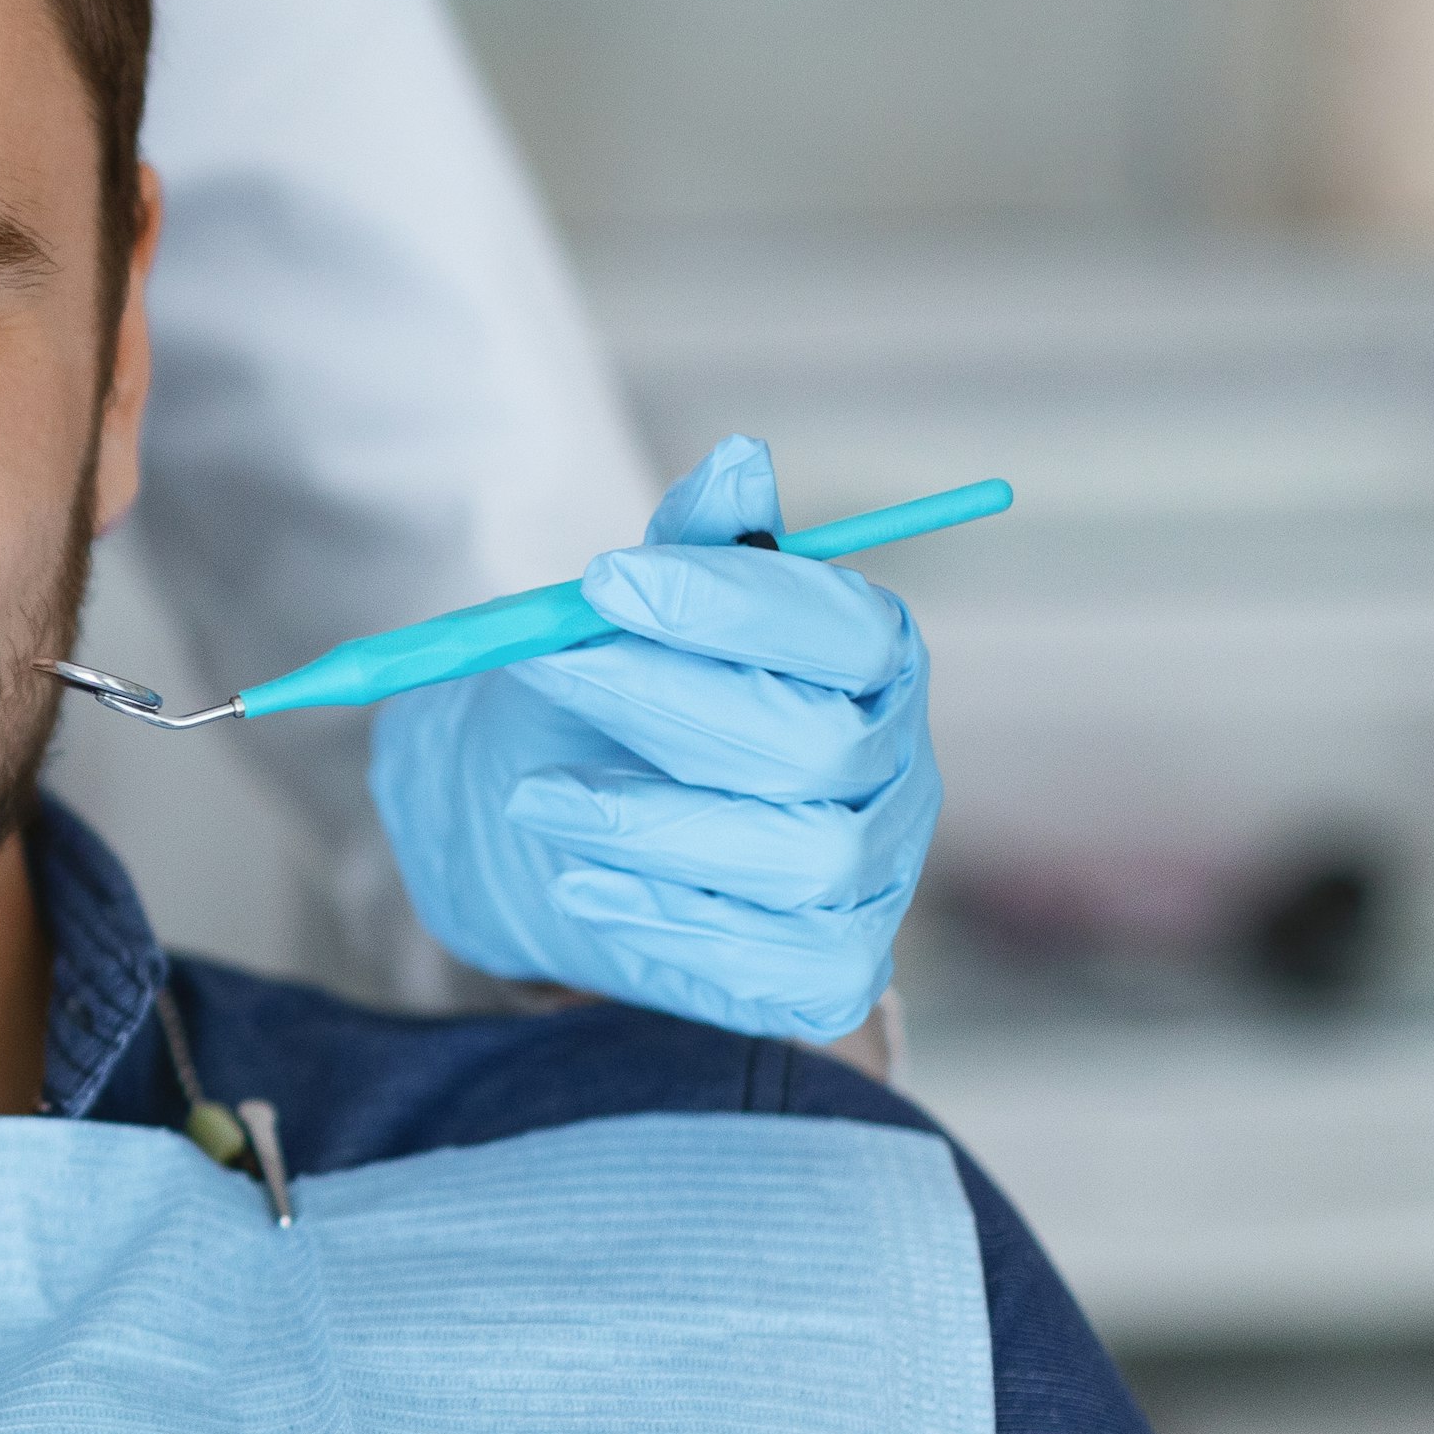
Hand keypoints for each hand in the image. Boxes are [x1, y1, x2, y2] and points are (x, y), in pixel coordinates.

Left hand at [368, 436, 938, 1042]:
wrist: (576, 840)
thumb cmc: (622, 708)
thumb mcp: (638, 619)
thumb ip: (694, 548)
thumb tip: (741, 461)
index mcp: (871, 661)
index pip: (846, 627)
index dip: (730, 606)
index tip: (600, 584)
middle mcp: (894, 767)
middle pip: (818, 744)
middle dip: (665, 704)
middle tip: (544, 672)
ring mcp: (876, 878)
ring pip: (801, 856)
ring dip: (650, 823)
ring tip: (539, 798)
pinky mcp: (831, 973)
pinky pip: (776, 964)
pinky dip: (668, 921)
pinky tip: (582, 885)